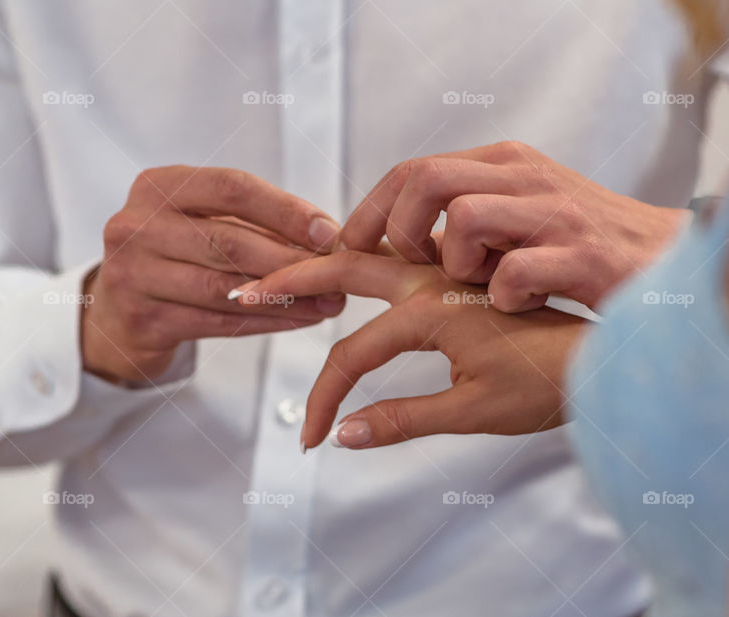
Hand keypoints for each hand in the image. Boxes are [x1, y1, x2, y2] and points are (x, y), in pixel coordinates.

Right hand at [83, 166, 344, 381]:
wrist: (116, 311)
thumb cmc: (174, 256)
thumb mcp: (199, 221)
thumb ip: (251, 222)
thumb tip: (327, 236)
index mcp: (156, 186)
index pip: (230, 188)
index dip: (285, 210)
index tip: (329, 231)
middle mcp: (135, 226)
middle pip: (228, 240)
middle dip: (290, 258)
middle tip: (338, 273)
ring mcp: (131, 275)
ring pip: (224, 287)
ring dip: (285, 296)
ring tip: (329, 302)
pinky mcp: (142, 319)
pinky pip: (217, 323)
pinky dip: (265, 322)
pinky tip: (300, 320)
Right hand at [234, 250, 586, 449]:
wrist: (603, 355)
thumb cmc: (549, 381)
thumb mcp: (473, 411)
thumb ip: (403, 418)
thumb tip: (346, 433)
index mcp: (429, 312)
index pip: (350, 355)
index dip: (323, 398)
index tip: (310, 435)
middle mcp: (431, 280)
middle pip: (344, 267)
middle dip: (291, 278)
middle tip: (249, 288)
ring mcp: (446, 271)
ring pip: (372, 251)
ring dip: (326, 258)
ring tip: (288, 265)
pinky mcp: (460, 273)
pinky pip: (400, 254)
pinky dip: (365, 256)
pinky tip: (353, 261)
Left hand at [341, 141, 689, 311]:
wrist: (662, 264)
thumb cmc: (575, 249)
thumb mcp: (514, 217)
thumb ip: (459, 215)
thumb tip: (386, 240)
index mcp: (503, 166)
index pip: (412, 170)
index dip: (370, 211)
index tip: (346, 247)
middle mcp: (524, 179)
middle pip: (425, 179)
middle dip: (394, 231)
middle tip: (401, 269)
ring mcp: (554, 215)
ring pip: (465, 218)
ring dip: (457, 263)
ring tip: (481, 285)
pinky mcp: (582, 257)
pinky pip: (515, 273)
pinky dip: (507, 296)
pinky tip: (524, 304)